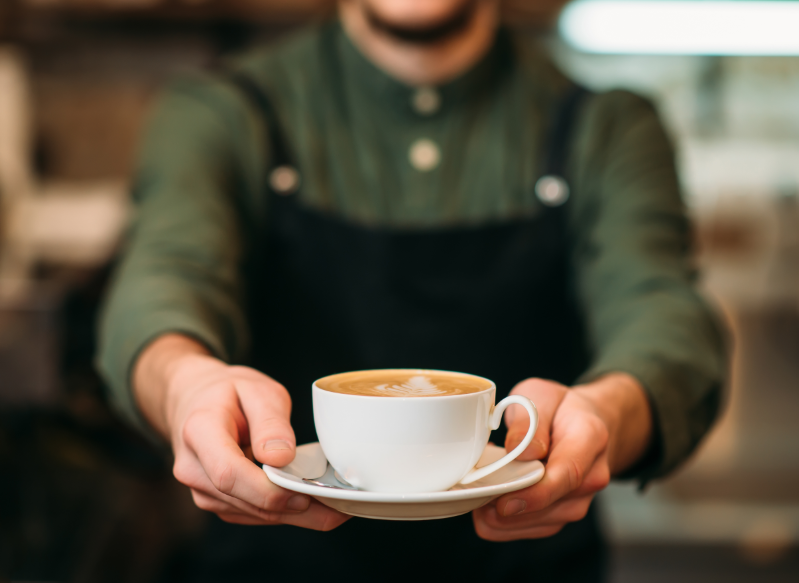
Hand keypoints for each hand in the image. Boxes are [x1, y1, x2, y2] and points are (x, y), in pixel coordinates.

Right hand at [134, 334, 349, 529]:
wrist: (196, 401)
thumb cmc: (228, 392)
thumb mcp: (255, 389)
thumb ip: (270, 422)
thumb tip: (281, 458)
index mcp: (199, 432)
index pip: (228, 473)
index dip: (268, 490)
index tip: (305, 492)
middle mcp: (194, 469)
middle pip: (245, 501)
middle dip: (294, 508)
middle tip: (340, 506)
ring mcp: (202, 490)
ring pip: (253, 513)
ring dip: (294, 515)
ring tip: (335, 506)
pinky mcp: (218, 502)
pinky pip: (254, 514)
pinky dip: (284, 512)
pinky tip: (314, 504)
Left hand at [472, 374, 651, 540]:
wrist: (585, 423)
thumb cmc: (559, 408)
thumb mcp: (540, 395)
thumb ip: (529, 419)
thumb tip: (520, 451)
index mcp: (590, 438)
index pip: (568, 474)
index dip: (536, 493)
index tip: (504, 503)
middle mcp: (592, 475)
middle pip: (551, 506)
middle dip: (508, 507)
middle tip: (472, 492)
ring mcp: (579, 499)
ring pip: (538, 524)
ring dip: (503, 517)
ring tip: (476, 492)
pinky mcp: (562, 513)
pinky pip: (532, 529)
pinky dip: (504, 523)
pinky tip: (485, 504)